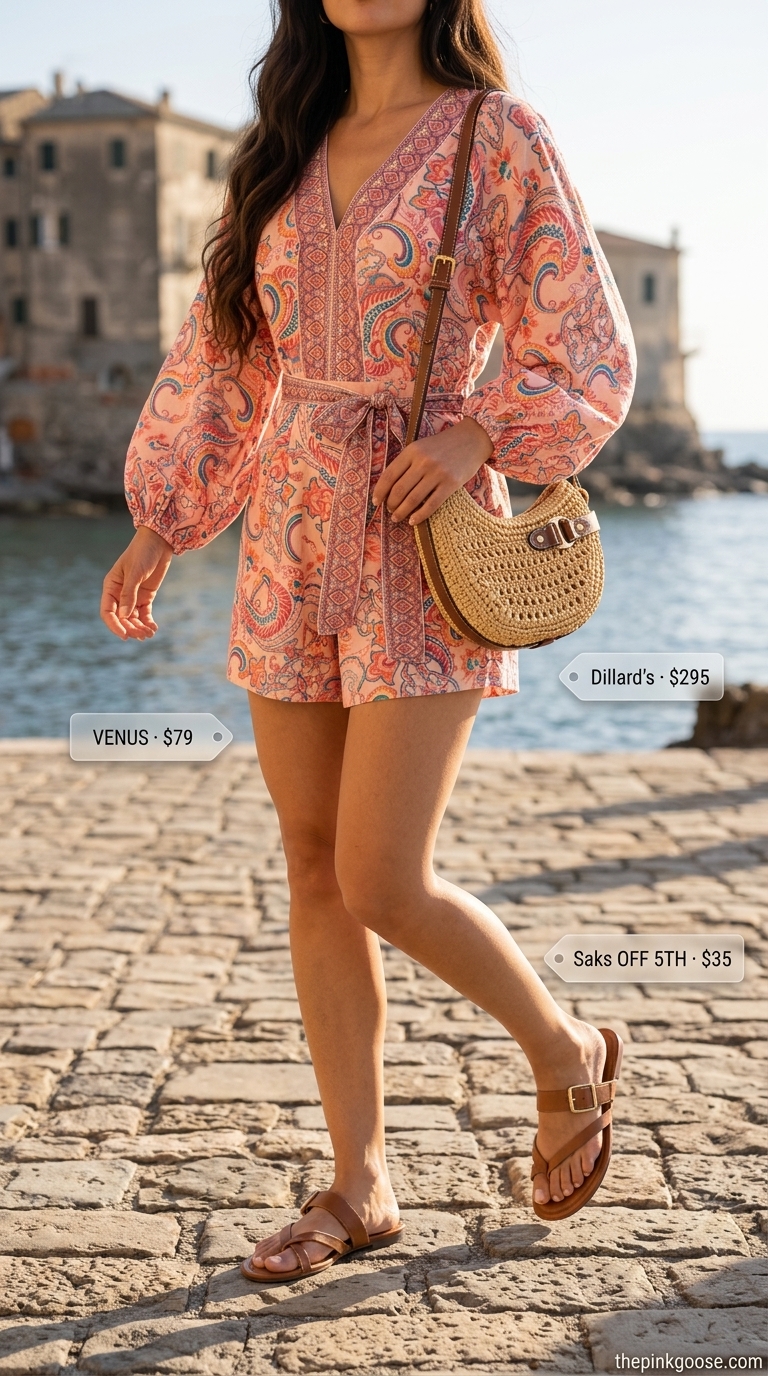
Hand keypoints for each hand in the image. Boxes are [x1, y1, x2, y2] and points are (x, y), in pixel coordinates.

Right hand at [100, 527, 173, 640]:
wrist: (159, 542)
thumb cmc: (142, 553)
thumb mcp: (135, 573)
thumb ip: (129, 594)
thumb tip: (125, 617)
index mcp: (110, 587)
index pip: (108, 612)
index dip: (114, 625)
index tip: (124, 635)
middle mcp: (119, 594)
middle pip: (122, 618)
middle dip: (131, 628)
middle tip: (142, 635)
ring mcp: (132, 596)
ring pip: (133, 618)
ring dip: (140, 628)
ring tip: (150, 633)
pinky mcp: (145, 596)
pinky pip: (144, 614)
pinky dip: (148, 622)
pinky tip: (153, 628)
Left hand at [372, 417, 492, 524]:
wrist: (472, 440)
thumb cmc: (443, 446)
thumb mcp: (421, 447)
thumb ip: (406, 463)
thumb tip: (389, 487)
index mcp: (412, 451)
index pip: (389, 475)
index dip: (380, 491)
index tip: (376, 502)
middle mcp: (423, 462)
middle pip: (399, 490)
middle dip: (391, 504)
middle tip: (390, 511)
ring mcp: (437, 473)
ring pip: (412, 500)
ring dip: (401, 512)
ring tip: (397, 518)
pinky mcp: (450, 484)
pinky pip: (431, 505)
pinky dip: (419, 515)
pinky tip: (413, 521)